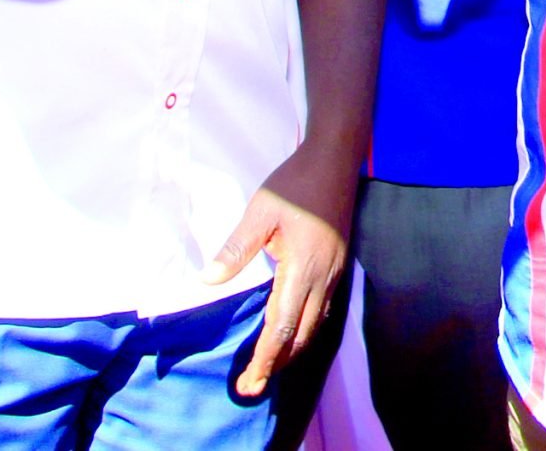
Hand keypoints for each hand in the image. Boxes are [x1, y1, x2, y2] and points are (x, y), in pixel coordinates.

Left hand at [205, 141, 356, 398]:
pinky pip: (322, 309)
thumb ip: (236, 248)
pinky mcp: (336, 265)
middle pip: (302, 335)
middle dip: (277, 364)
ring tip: (268, 366)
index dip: (266, 357)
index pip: (283, 325)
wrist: (336, 160)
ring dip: (292, 349)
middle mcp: (322, 277)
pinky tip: (291, 331)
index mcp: (302, 267)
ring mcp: (333, 272)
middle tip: (252, 386)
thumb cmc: (296, 183)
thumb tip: (209, 280)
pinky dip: (304, 330)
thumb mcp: (261, 211)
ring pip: (314, 325)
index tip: (250, 382)